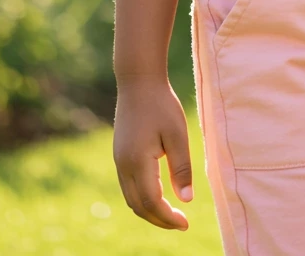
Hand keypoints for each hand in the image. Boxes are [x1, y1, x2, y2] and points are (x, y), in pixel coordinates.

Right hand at [113, 76, 193, 228]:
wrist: (138, 81)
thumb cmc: (162, 104)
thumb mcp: (178, 134)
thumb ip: (181, 168)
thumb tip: (186, 200)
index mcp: (138, 162)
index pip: (152, 202)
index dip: (168, 218)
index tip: (186, 224)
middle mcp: (123, 166)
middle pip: (138, 206)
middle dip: (159, 219)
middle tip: (181, 223)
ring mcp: (118, 161)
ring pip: (131, 199)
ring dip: (150, 211)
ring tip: (171, 213)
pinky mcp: (119, 155)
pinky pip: (128, 187)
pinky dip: (142, 198)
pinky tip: (159, 194)